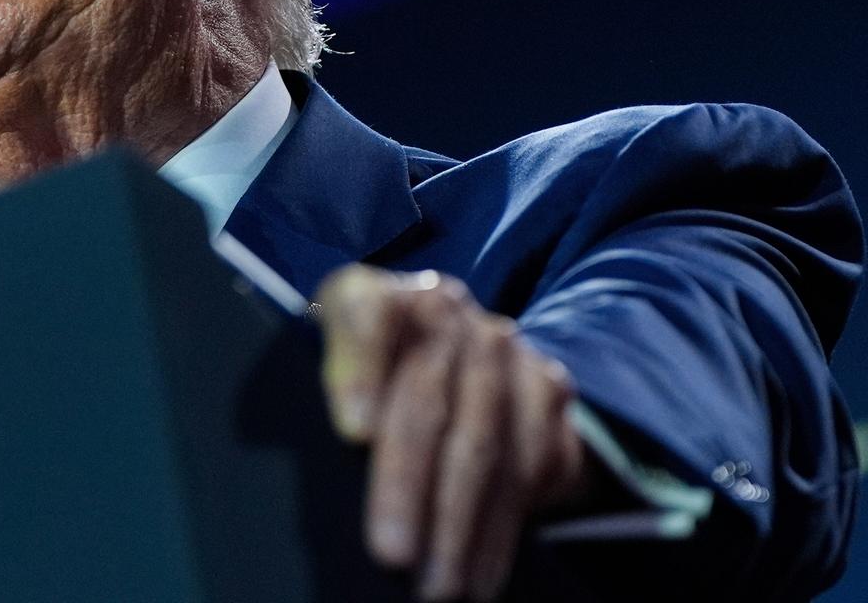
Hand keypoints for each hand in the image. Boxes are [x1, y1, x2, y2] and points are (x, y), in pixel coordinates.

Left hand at [314, 264, 594, 601]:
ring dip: (461, 524)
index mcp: (371, 294)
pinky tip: (481, 574)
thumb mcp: (318, 367)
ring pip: (485, 443)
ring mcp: (504, 346)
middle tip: (392, 556)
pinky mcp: (548, 386)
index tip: (352, 434)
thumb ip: (321, 391)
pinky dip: (503, 527)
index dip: (357, 372)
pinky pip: (532, 465)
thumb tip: (321, 446)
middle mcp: (443, 308)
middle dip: (408, 486)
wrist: (444, 354)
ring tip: (437, 587)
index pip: (363, 318)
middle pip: (426, 400)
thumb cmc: (359, 375)